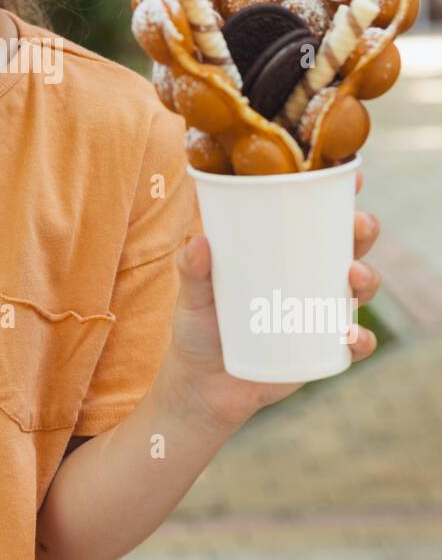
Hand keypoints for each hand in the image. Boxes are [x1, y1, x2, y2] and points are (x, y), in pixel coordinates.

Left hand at [164, 169, 381, 432]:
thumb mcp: (191, 294)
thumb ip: (191, 268)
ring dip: (367, 278)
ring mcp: (321, 312)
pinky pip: (354, 343)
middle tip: (357, 226)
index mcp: (284, 250)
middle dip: (362, 229)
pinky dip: (359, 339)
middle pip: (351, 244)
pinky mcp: (323, 349)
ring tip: (353, 276)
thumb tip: (198, 242)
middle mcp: (310, 275)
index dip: (340, 193)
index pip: (317, 214)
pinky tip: (349, 336)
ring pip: (361, 287)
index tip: (352, 176)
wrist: (202, 384)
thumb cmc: (200, 325)